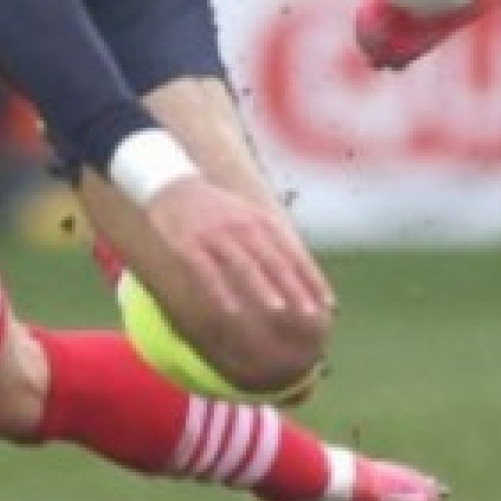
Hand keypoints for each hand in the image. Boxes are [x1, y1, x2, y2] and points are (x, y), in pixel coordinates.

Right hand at [145, 174, 334, 327]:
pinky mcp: (189, 245)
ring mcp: (215, 235)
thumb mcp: (251, 217)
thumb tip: (305, 274)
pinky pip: (207, 271)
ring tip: (279, 310)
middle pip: (273, 260)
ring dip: (262, 287)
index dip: (312, 279)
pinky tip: (232, 311)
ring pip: (243, 264)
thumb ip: (275, 242)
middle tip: (310, 315)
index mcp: (261, 221)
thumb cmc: (218, 210)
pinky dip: (221, 291)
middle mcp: (242, 226)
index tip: (329, 305)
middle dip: (294, 287)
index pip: (294, 253)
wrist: (172, 186)